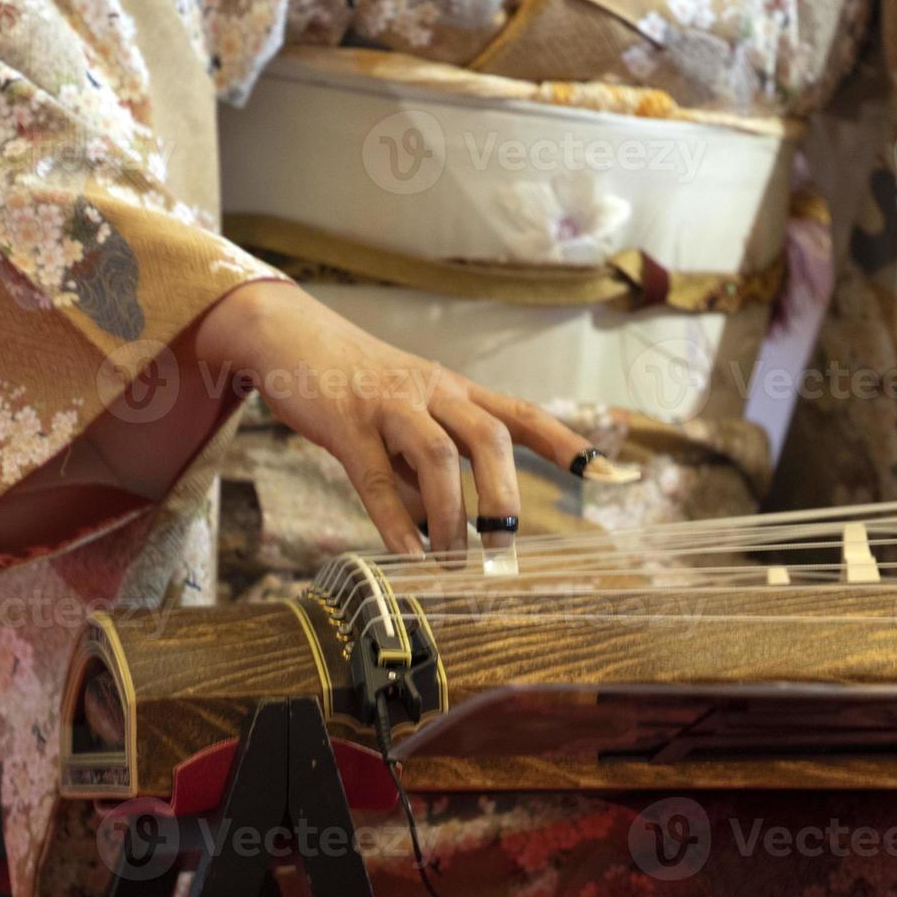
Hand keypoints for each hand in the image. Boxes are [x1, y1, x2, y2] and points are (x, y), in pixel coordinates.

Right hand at [200, 281, 600, 558]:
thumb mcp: (404, 415)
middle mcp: (430, 391)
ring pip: (437, 456)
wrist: (289, 335)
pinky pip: (375, 477)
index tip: (606, 473)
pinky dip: (396, 521)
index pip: (519, 413)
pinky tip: (409, 557)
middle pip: (488, 435)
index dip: (564, 442)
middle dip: (504, 494)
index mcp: (452, 389)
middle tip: (506, 546)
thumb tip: (443, 530)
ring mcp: (388, 404)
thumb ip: (425, 467)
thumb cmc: (354, 383)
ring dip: (451, 514)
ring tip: (455, 561)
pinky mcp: (345, 423)